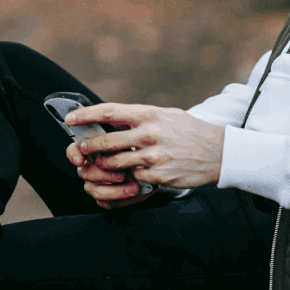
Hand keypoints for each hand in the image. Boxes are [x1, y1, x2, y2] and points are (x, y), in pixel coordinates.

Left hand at [65, 103, 224, 190]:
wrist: (218, 152)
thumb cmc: (189, 131)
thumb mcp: (166, 115)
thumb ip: (140, 118)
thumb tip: (112, 119)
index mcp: (149, 114)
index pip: (109, 111)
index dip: (86, 115)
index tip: (70, 119)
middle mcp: (149, 134)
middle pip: (105, 141)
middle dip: (88, 147)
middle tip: (80, 150)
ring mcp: (153, 157)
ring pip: (115, 163)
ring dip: (106, 165)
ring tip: (106, 163)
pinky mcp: (158, 176)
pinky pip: (133, 178)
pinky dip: (131, 177)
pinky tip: (139, 173)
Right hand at [66, 141, 154, 209]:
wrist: (155, 165)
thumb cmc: (141, 148)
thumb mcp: (131, 136)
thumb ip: (117, 133)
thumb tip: (108, 132)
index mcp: (94, 149)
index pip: (74, 149)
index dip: (74, 154)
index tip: (80, 159)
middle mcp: (93, 166)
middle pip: (85, 172)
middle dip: (104, 173)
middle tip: (123, 173)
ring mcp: (98, 183)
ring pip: (95, 190)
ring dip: (115, 190)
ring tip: (134, 186)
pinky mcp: (107, 198)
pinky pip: (107, 203)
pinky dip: (122, 199)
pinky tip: (136, 192)